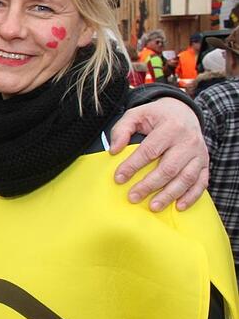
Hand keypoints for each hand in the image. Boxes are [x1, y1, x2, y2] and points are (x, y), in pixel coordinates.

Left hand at [110, 97, 207, 211]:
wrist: (183, 111)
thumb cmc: (156, 116)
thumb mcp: (136, 114)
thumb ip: (122, 129)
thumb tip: (113, 150)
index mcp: (170, 127)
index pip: (150, 150)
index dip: (133, 165)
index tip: (119, 178)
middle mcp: (188, 141)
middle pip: (168, 168)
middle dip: (149, 185)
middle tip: (133, 197)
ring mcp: (199, 154)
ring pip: (186, 178)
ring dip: (169, 195)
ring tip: (153, 206)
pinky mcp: (205, 163)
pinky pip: (201, 182)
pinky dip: (191, 196)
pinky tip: (178, 206)